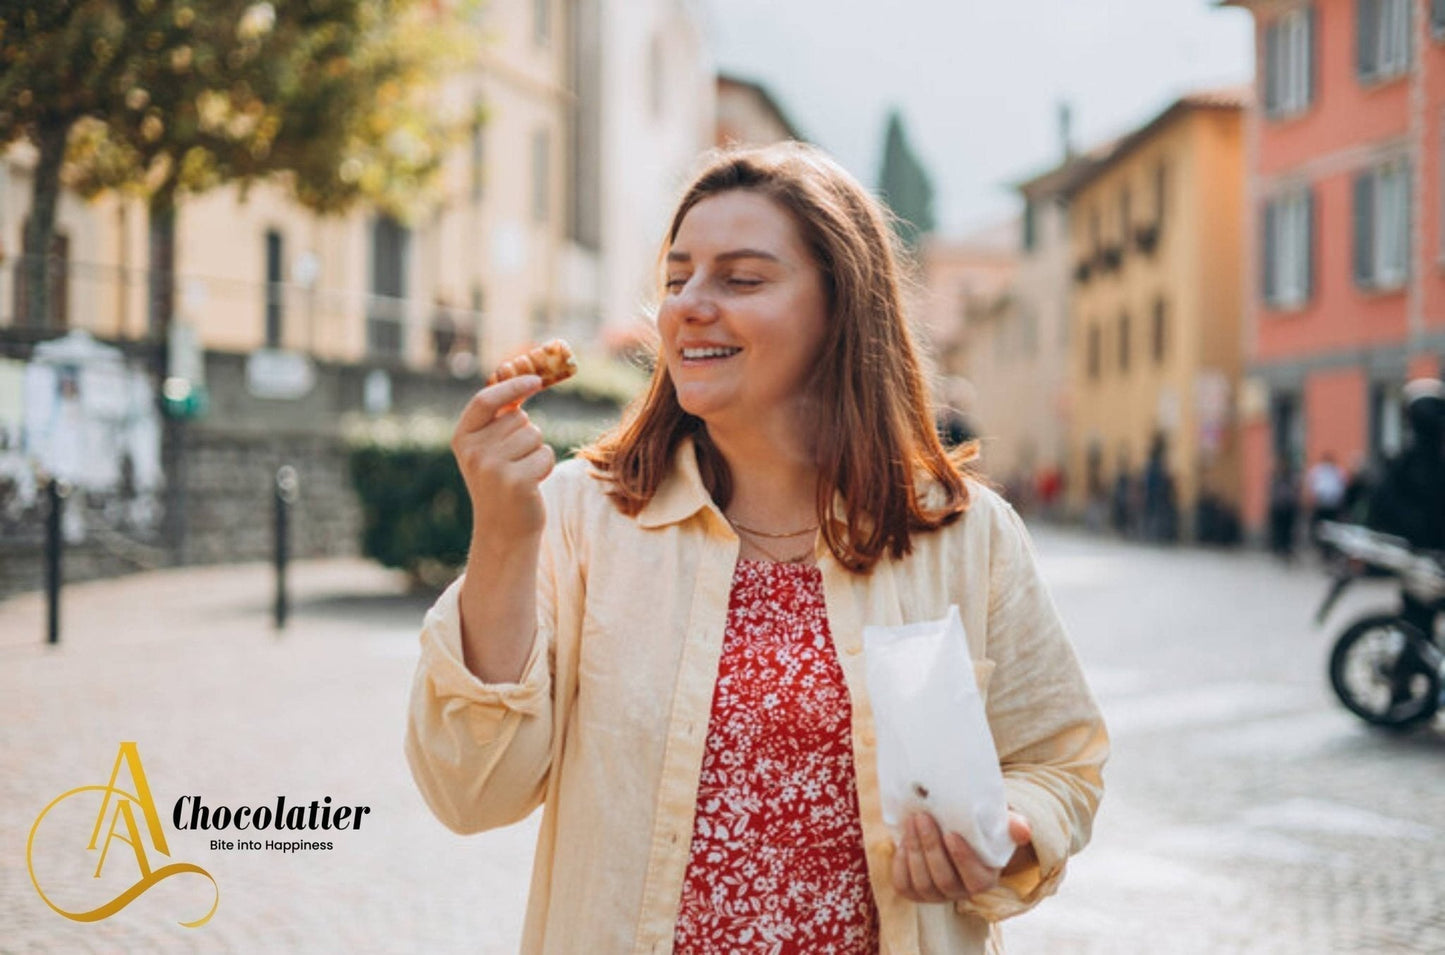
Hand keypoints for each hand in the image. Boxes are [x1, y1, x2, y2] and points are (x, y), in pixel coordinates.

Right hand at [451, 374, 553, 542]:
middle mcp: (473, 452)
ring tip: (522, 473)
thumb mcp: (491, 448)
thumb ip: (501, 415)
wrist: (503, 531)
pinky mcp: (516, 482)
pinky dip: (545, 466)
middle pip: (519, 418)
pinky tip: (531, 484)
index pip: (486, 400)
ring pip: (535, 435)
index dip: (512, 385)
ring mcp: (493, 468)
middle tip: (515, 462)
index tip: (536, 380)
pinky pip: (545, 454)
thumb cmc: (502, 482)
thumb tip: (525, 374)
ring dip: (537, 451)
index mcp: (462, 438)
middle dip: (527, 434)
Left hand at [890, 811, 1033, 903]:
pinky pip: (903, 885)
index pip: (975, 879)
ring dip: (913, 851)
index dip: (962, 859)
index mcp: (984, 881)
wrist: (952, 832)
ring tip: (911, 822)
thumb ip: (1013, 825)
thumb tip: (1023, 829)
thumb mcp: (999, 825)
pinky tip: (900, 842)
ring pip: (922, 882)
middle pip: (943, 879)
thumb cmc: (979, 829)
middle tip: (922, 817)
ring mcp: (935, 895)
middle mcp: (959, 893)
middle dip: (931, 848)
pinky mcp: (914, 892)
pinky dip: (900, 864)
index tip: (951, 834)